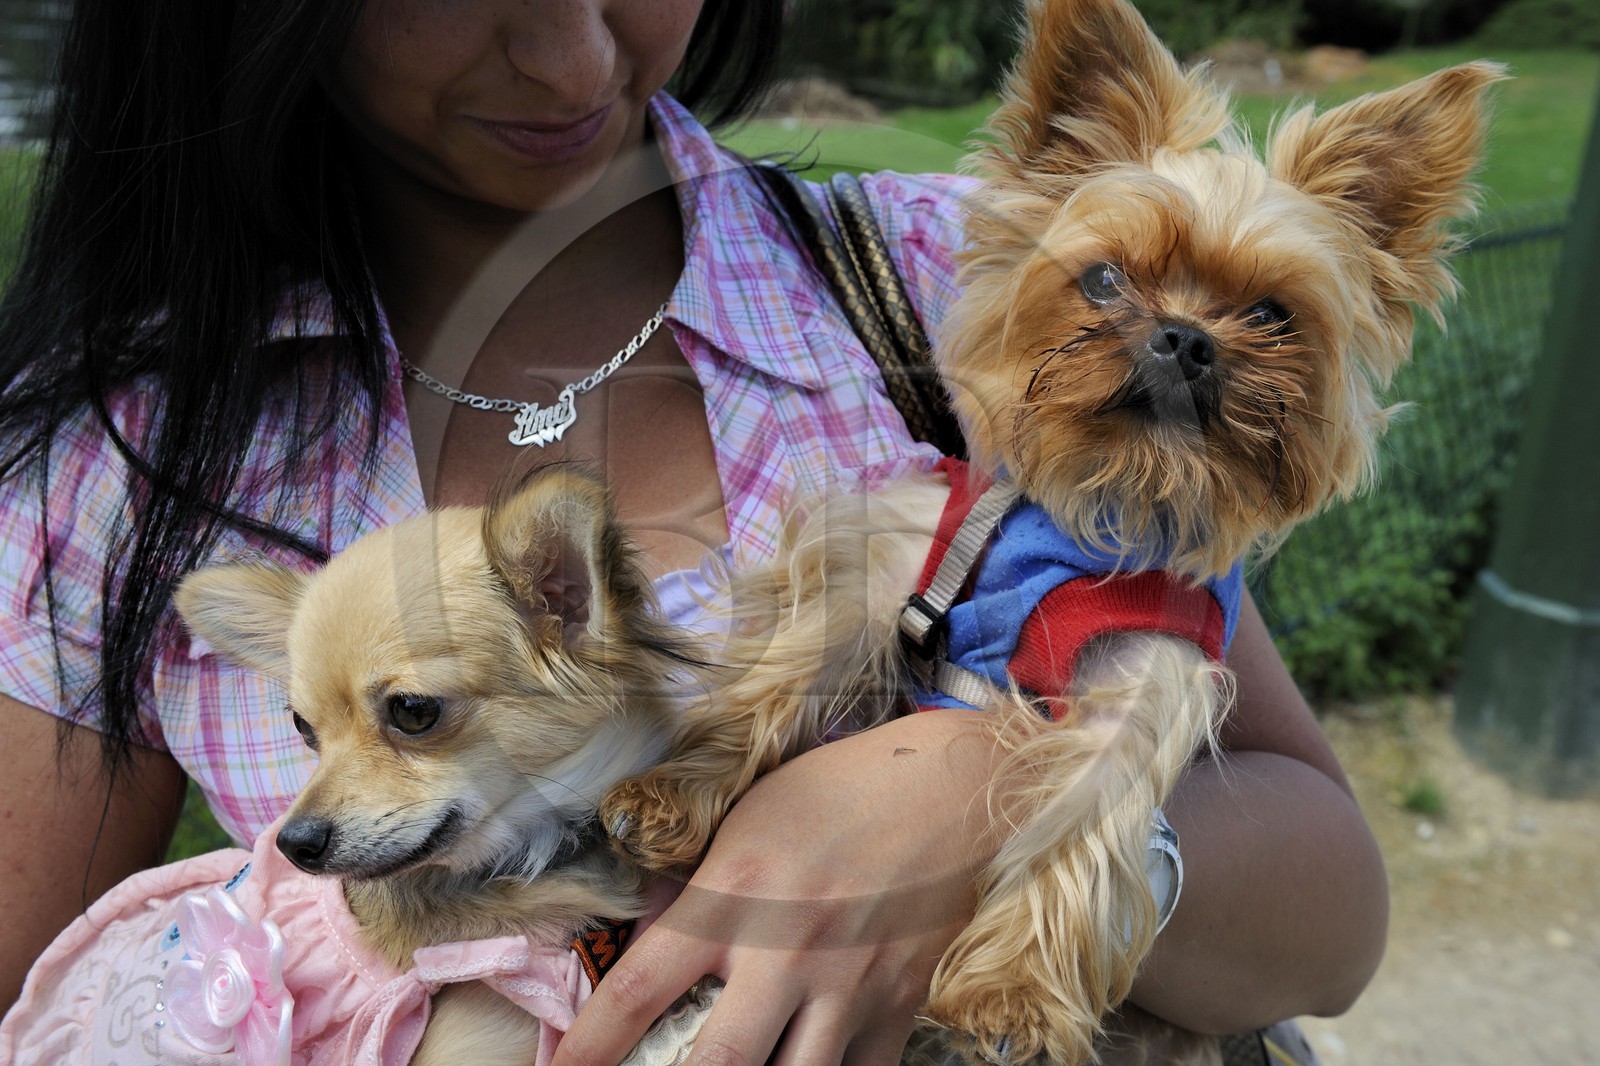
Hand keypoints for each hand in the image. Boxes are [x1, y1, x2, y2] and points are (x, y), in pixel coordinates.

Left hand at [550, 708, 1007, 1065]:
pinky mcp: (897, 1008)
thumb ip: (691, 892)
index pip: (637, 992)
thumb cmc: (834, 794)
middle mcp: (784, 954)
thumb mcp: (742, 824)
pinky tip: (808, 1063)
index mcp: (731, 900)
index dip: (585, 1050)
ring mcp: (847, 988)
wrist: (948, 789)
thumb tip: (645, 943)